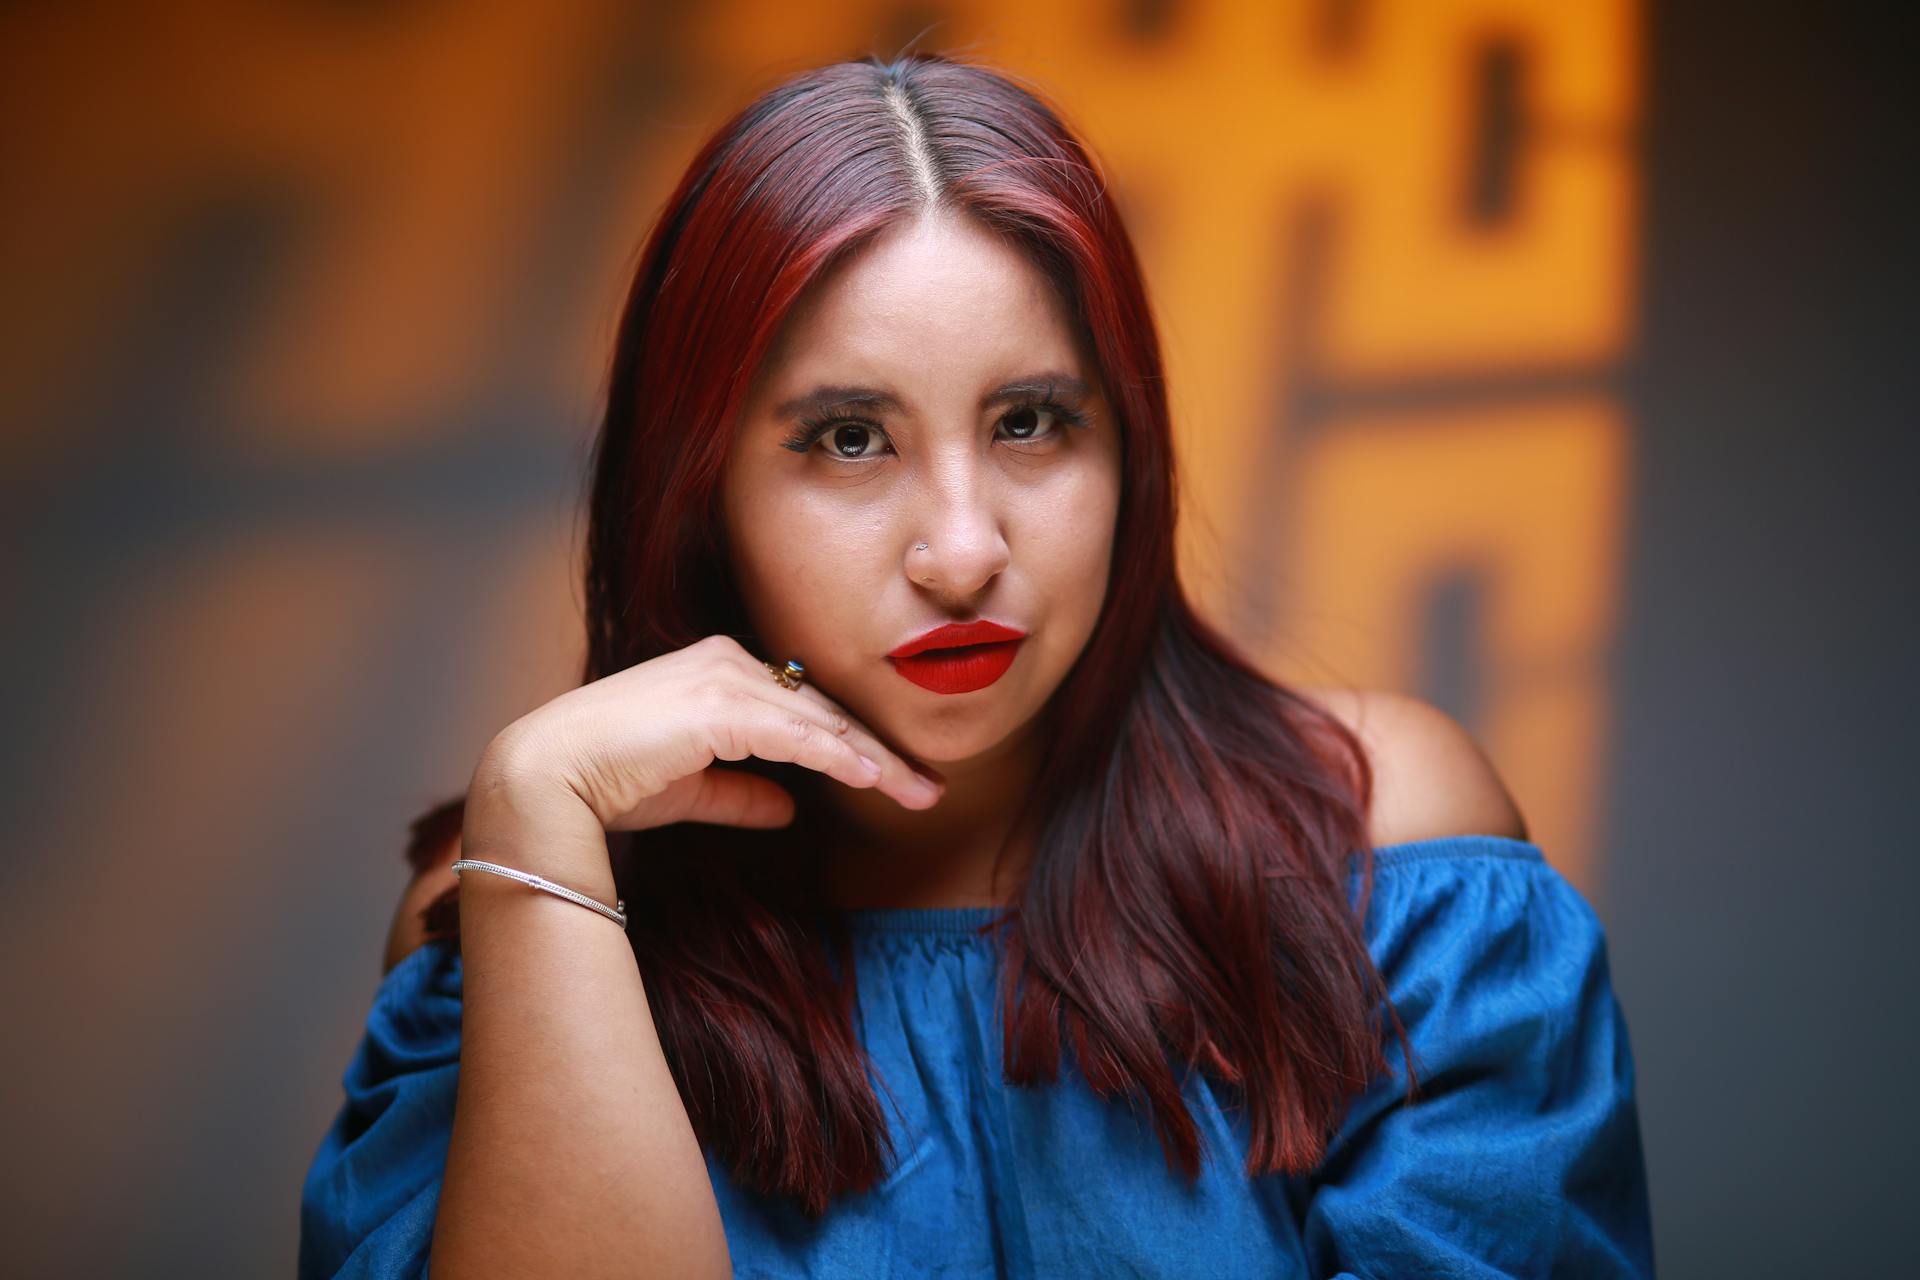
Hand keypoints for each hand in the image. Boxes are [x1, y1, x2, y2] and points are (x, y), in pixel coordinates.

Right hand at [477, 634, 942, 841]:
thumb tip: (789, 808)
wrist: (548, 780)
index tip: (895, 775)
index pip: (804, 708)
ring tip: (919, 792)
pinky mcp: (721, 706)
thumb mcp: (690, 789)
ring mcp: (724, 678)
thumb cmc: (607, 783)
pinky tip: (876, 778)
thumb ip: (742, 792)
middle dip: (880, 750)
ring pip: (821, 721)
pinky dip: (841, 757)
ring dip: (875, 759)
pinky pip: (799, 735)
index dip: (853, 742)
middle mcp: (727, 662)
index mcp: (719, 671)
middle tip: (928, 786)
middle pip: (824, 709)